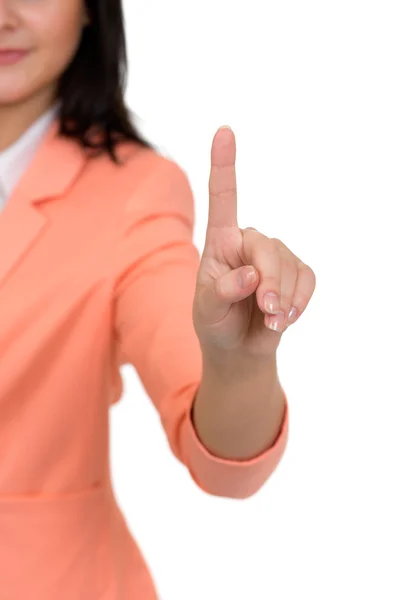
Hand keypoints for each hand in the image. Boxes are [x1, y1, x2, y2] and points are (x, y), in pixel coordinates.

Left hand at [192, 126, 315, 360]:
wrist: (238, 347)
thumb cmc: (215, 322)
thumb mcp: (207, 310)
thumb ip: (222, 291)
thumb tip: (251, 274)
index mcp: (220, 242)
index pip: (222, 198)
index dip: (224, 165)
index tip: (224, 130)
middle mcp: (248, 242)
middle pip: (267, 247)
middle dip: (270, 283)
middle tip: (267, 311)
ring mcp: (275, 256)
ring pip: (289, 266)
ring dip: (283, 298)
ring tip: (271, 320)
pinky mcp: (296, 272)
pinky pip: (308, 279)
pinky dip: (300, 301)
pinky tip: (285, 318)